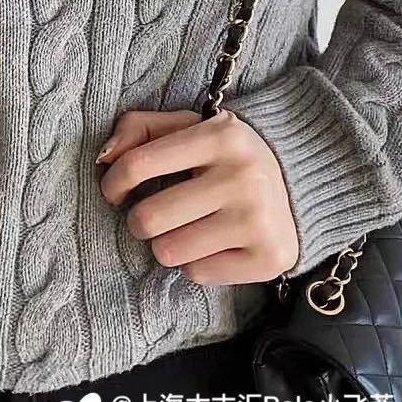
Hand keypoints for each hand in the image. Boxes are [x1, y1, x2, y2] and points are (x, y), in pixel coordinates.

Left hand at [97, 108, 298, 284]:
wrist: (296, 185)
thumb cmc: (222, 156)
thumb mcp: (187, 127)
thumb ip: (140, 129)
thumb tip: (105, 156)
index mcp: (221, 135)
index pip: (137, 164)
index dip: (113, 182)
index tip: (116, 190)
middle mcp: (244, 176)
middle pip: (148, 218)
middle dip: (139, 221)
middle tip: (153, 216)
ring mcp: (259, 220)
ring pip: (169, 252)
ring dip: (167, 244)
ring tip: (186, 228)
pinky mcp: (269, 258)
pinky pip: (198, 274)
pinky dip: (197, 263)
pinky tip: (214, 244)